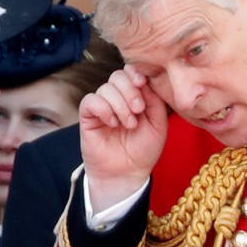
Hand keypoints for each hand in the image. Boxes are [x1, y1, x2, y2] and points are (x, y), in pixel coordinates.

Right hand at [79, 64, 168, 210]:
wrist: (127, 173)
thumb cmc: (144, 150)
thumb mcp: (159, 124)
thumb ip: (155, 100)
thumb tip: (145, 80)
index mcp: (136, 96)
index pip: (132, 73)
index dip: (136, 73)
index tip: (142, 83)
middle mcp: (118, 98)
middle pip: (118, 76)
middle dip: (130, 90)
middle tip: (138, 110)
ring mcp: (102, 106)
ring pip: (105, 88)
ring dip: (120, 104)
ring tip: (128, 124)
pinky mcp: (88, 116)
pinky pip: (90, 100)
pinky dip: (103, 108)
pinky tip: (112, 123)